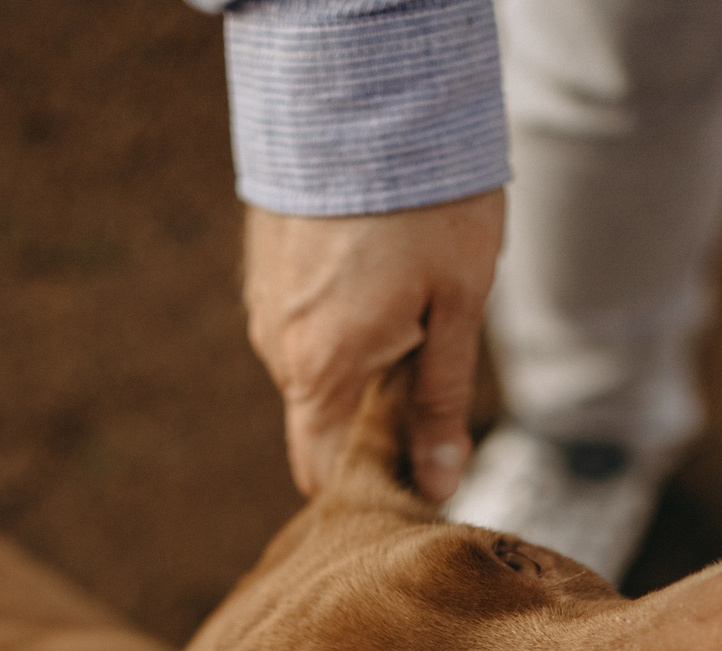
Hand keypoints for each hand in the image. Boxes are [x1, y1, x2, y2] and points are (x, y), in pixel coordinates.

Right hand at [241, 188, 502, 504]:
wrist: (362, 94)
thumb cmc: (424, 202)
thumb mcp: (456, 309)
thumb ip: (440, 403)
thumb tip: (438, 482)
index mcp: (323, 371)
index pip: (324, 473)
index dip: (370, 485)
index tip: (420, 472)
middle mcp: (279, 349)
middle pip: (323, 420)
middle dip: (372, 416)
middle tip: (432, 364)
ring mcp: (265, 306)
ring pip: (314, 368)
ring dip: (358, 359)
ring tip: (411, 301)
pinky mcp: (264, 269)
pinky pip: (302, 322)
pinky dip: (337, 318)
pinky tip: (378, 271)